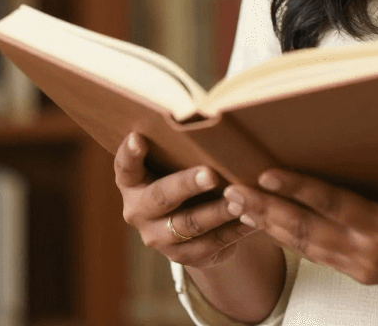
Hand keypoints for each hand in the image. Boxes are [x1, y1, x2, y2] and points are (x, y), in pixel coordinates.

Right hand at [115, 133, 256, 267]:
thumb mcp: (177, 162)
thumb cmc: (185, 173)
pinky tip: (252, 219)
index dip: (130, 153)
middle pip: (161, 197)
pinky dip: (233, 231)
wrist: (192, 223)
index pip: (125, 167)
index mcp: (133, 183)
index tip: (138, 136)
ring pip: (188, 224)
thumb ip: (182, 148)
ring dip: (217, 212)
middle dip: (187, 185)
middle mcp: (138, 211)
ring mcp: (158, 237)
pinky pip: (210, 245)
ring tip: (240, 200)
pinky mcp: (181, 256)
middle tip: (210, 174)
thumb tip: (214, 119)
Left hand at [222, 145, 377, 297]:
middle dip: (265, 209)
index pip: (332, 205)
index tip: (266, 172)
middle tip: (230, 191)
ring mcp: (362, 267)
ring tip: (238, 207)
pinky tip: (272, 228)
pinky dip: (290, 241)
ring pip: (305, 246)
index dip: (297, 187)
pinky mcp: (363, 272)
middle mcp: (367, 254)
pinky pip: (318, 255)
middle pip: (305, 230)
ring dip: (269, 226)